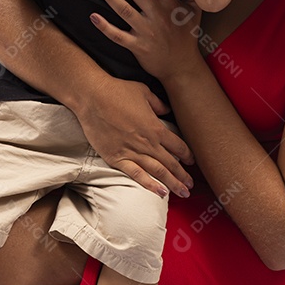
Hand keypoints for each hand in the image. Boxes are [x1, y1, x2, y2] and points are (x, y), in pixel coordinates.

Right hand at [74, 74, 195, 198]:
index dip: (187, 155)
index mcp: (156, 128)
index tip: (192, 162)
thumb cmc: (118, 91)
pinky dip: (149, 185)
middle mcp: (147, 143)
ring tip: (182, 193)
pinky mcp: (116, 158)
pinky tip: (160, 193)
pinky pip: (136, 175)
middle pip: (171, 163)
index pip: (178, 146)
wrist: (92, 97)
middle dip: (183, 176)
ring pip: (157, 172)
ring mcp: (132, 152)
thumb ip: (158, 104)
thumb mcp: (144, 92)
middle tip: (191, 186)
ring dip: (172, 183)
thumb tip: (166, 110)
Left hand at [89, 0, 202, 81]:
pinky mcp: (137, 46)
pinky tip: (92, 17)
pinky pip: (118, 36)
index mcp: (171, 3)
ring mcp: (146, 31)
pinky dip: (105, 27)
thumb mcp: (195, 9)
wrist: (182, 67)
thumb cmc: (186, 34)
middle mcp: (158, 15)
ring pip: (125, 11)